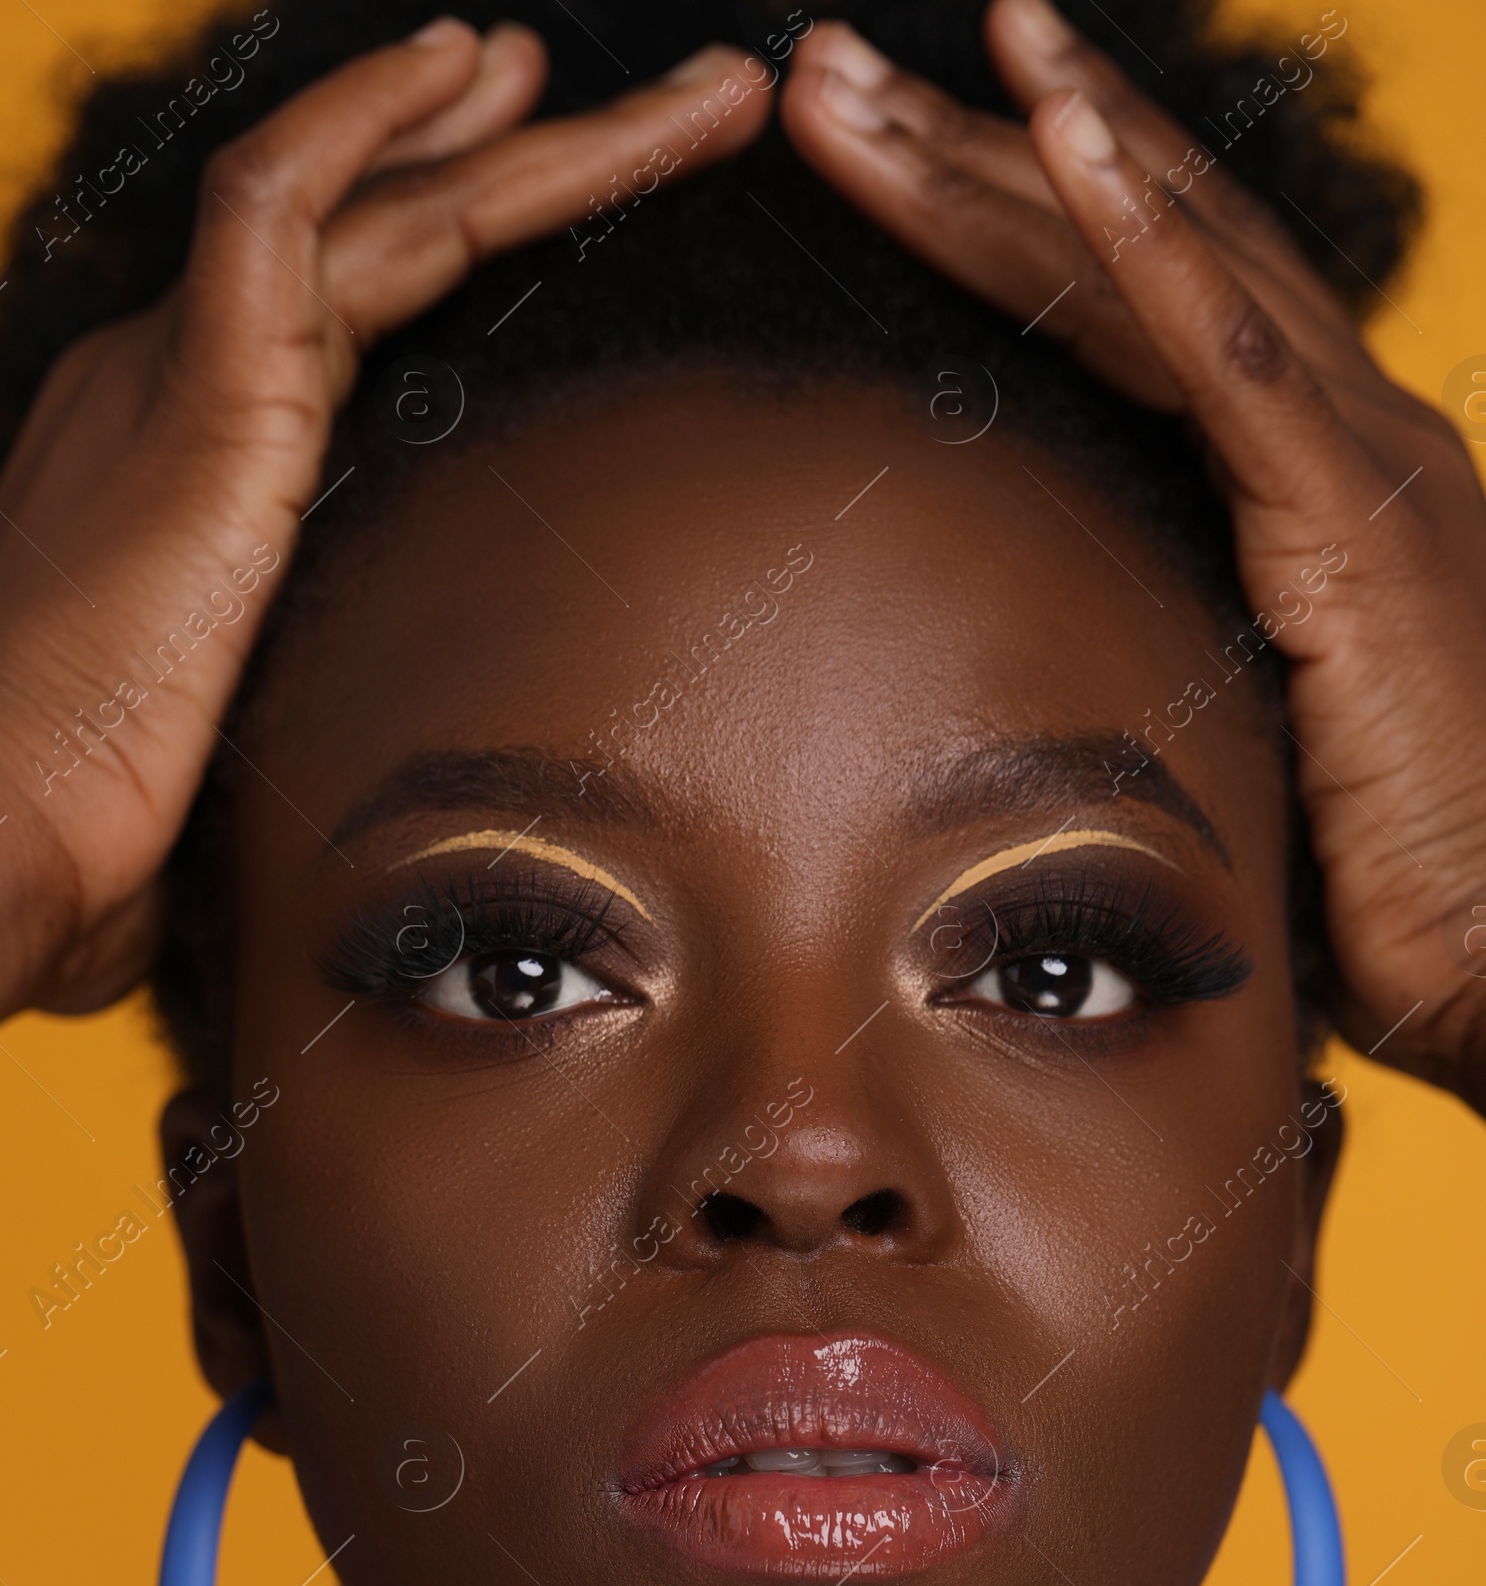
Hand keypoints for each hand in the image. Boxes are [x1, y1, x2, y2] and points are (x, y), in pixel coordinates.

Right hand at [0, 21, 766, 1067]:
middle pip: (388, 230)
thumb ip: (311, 716)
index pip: (352, 305)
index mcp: (190, 461)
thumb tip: (391, 791)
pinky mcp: (197, 395)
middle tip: (675, 101)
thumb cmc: (102, 843)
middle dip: (532, 154)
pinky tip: (470, 65)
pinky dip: (372, 119)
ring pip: (379, 201)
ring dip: (542, 140)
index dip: (459, 231)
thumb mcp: (243, 754)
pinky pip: (280, 202)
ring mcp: (180, 372)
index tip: (549, 177)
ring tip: (698, 93)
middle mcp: (175, 382)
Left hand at [782, 0, 1485, 1111]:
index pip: (1129, 313)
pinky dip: (1145, 239)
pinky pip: (1235, 352)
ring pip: (1166, 267)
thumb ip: (1158, 651)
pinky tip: (1059, 136)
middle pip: (1132, 253)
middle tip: (826, 73)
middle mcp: (1344, 433)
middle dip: (974, 153)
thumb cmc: (1381, 882)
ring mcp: (1362, 461)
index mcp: (1306, 481)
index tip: (874, 157)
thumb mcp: (1237, 733)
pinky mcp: (1361, 523)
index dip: (1001, 222)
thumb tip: (1029, 655)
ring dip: (1019, 153)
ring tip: (873, 75)